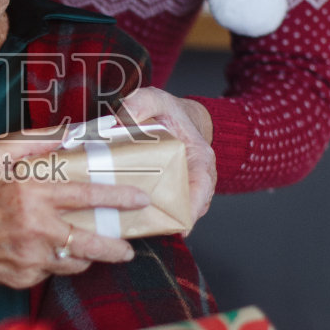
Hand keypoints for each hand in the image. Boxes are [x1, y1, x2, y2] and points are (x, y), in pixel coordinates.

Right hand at [0, 134, 149, 299]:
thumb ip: (30, 143)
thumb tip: (66, 134)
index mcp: (29, 192)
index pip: (86, 194)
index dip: (117, 197)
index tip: (139, 198)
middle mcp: (35, 227)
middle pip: (92, 240)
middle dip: (118, 245)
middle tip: (130, 245)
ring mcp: (31, 257)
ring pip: (77, 260)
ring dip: (90, 256)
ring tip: (98, 249)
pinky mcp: (24, 279)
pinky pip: (52, 271)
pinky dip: (56, 262)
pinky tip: (48, 253)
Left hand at [119, 87, 216, 225]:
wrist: (175, 120)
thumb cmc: (170, 113)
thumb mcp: (157, 99)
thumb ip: (143, 101)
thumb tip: (126, 113)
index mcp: (200, 159)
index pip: (202, 187)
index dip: (194, 207)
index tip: (182, 225)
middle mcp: (195, 179)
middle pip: (187, 209)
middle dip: (169, 222)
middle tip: (146, 229)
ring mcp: (182, 191)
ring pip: (173, 214)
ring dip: (155, 223)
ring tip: (133, 228)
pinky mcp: (167, 196)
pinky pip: (160, 212)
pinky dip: (146, 218)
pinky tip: (126, 220)